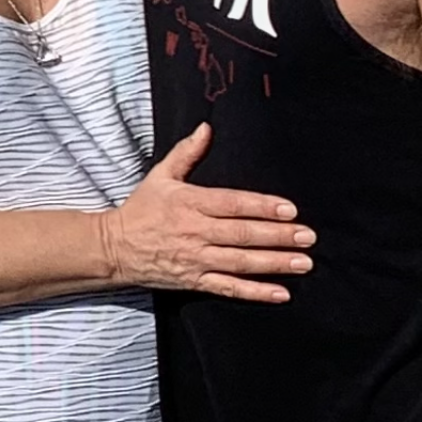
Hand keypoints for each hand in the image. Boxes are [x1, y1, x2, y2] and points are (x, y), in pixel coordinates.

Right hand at [104, 124, 315, 301]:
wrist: (112, 249)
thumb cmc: (140, 210)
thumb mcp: (161, 176)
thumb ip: (187, 153)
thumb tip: (206, 128)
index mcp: (190, 203)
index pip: (233, 204)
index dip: (263, 207)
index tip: (290, 210)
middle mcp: (196, 232)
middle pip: (243, 234)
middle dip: (279, 236)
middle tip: (308, 237)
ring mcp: (196, 259)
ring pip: (240, 262)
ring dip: (274, 263)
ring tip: (303, 263)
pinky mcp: (194, 281)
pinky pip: (229, 288)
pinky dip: (255, 292)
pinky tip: (280, 293)